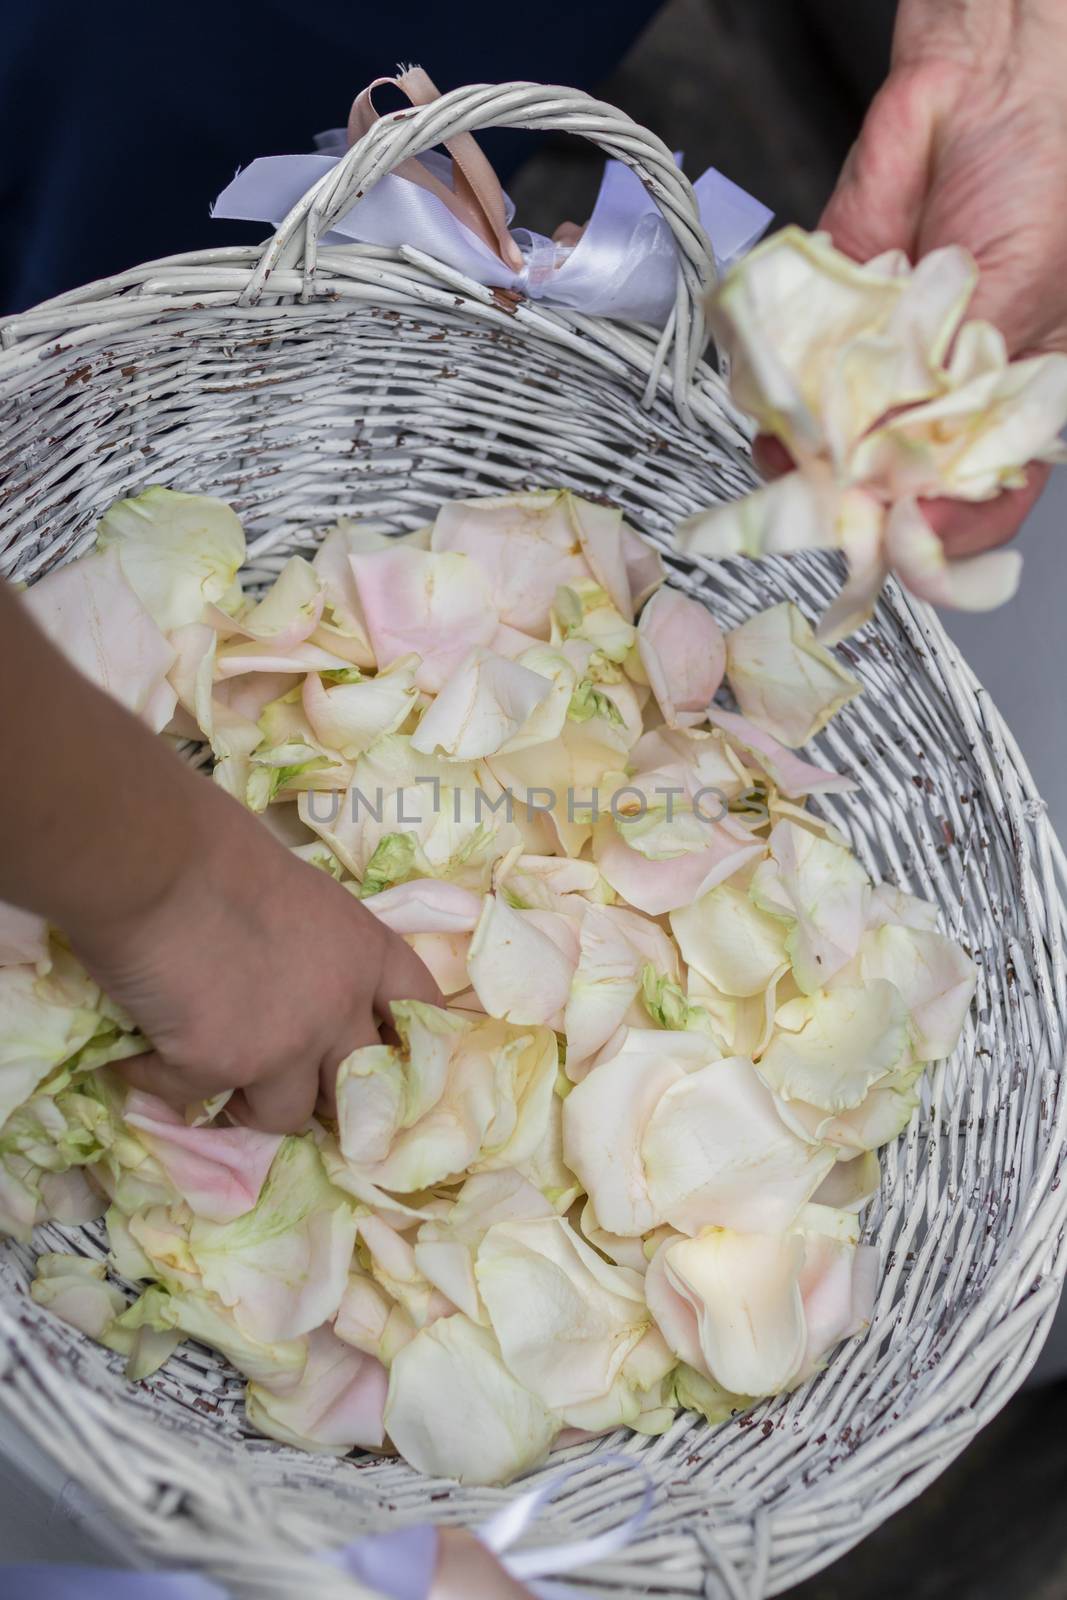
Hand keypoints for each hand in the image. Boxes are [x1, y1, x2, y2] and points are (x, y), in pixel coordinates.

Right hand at [72, 782, 440, 1132]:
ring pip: (286, 1115)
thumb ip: (318, 945)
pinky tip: (141, 1053)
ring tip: (212, 1072)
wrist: (158, 863)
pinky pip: (191, 1098)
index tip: (383, 1059)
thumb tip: (292, 974)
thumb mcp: (303, 892)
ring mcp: (284, 1046)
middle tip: (290, 1082)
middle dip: (326, 1091)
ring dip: (250, 1102)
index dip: (404, 1044)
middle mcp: (339, 1007)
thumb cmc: (220, 851)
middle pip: (359, 1085)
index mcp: (367, 952)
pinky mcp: (219, 1068)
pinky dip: (162, 1078)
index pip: (420, 1012)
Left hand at [819, 0, 1066, 553]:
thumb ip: (969, 382)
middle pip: (897, 484)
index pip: (983, 497)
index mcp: (1011, 402)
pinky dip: (776, 394)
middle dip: (858, 506)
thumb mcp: (1029, 293)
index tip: (905, 544)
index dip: (946, 535)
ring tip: (791, 460)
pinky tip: (772, 405)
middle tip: (830, 513)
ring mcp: (883, 364)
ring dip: (805, 459)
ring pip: (835, 440)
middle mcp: (942, 394)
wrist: (987, 84)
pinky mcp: (831, 323)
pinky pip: (795, 374)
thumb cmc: (1040, 177)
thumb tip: (915, 466)